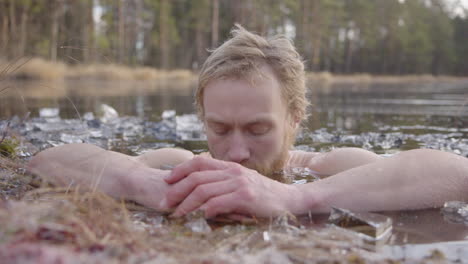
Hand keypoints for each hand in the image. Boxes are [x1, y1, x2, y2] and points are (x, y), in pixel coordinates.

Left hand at [160, 156, 298, 217]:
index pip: (199, 162)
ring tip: (176, 215)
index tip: (167, 180)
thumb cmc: (262, 194)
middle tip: (165, 202)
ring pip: (203, 191)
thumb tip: (197, 189)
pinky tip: (198, 217)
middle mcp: (232, 171)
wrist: (288, 199)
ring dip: (186, 204)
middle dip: (177, 190)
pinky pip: (218, 203)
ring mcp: (239, 183)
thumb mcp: (240, 182)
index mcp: (229, 166)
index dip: (180, 169)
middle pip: (197, 177)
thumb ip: (222, 182)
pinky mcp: (245, 197)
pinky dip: (204, 210)